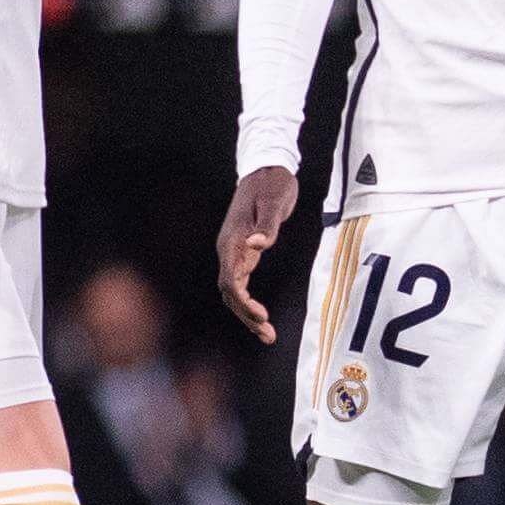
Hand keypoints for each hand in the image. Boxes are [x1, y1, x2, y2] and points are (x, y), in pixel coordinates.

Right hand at [215, 165, 299, 343]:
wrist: (267, 169)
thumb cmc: (273, 184)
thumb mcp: (275, 203)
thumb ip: (268, 227)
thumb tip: (258, 245)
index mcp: (233, 239)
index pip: (231, 279)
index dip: (243, 301)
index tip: (261, 315)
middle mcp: (229, 248)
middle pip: (230, 291)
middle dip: (246, 316)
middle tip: (268, 335)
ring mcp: (234, 251)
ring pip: (234, 291)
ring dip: (247, 314)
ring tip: (267, 335)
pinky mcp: (243, 252)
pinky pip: (240, 283)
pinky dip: (249, 302)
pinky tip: (261, 317)